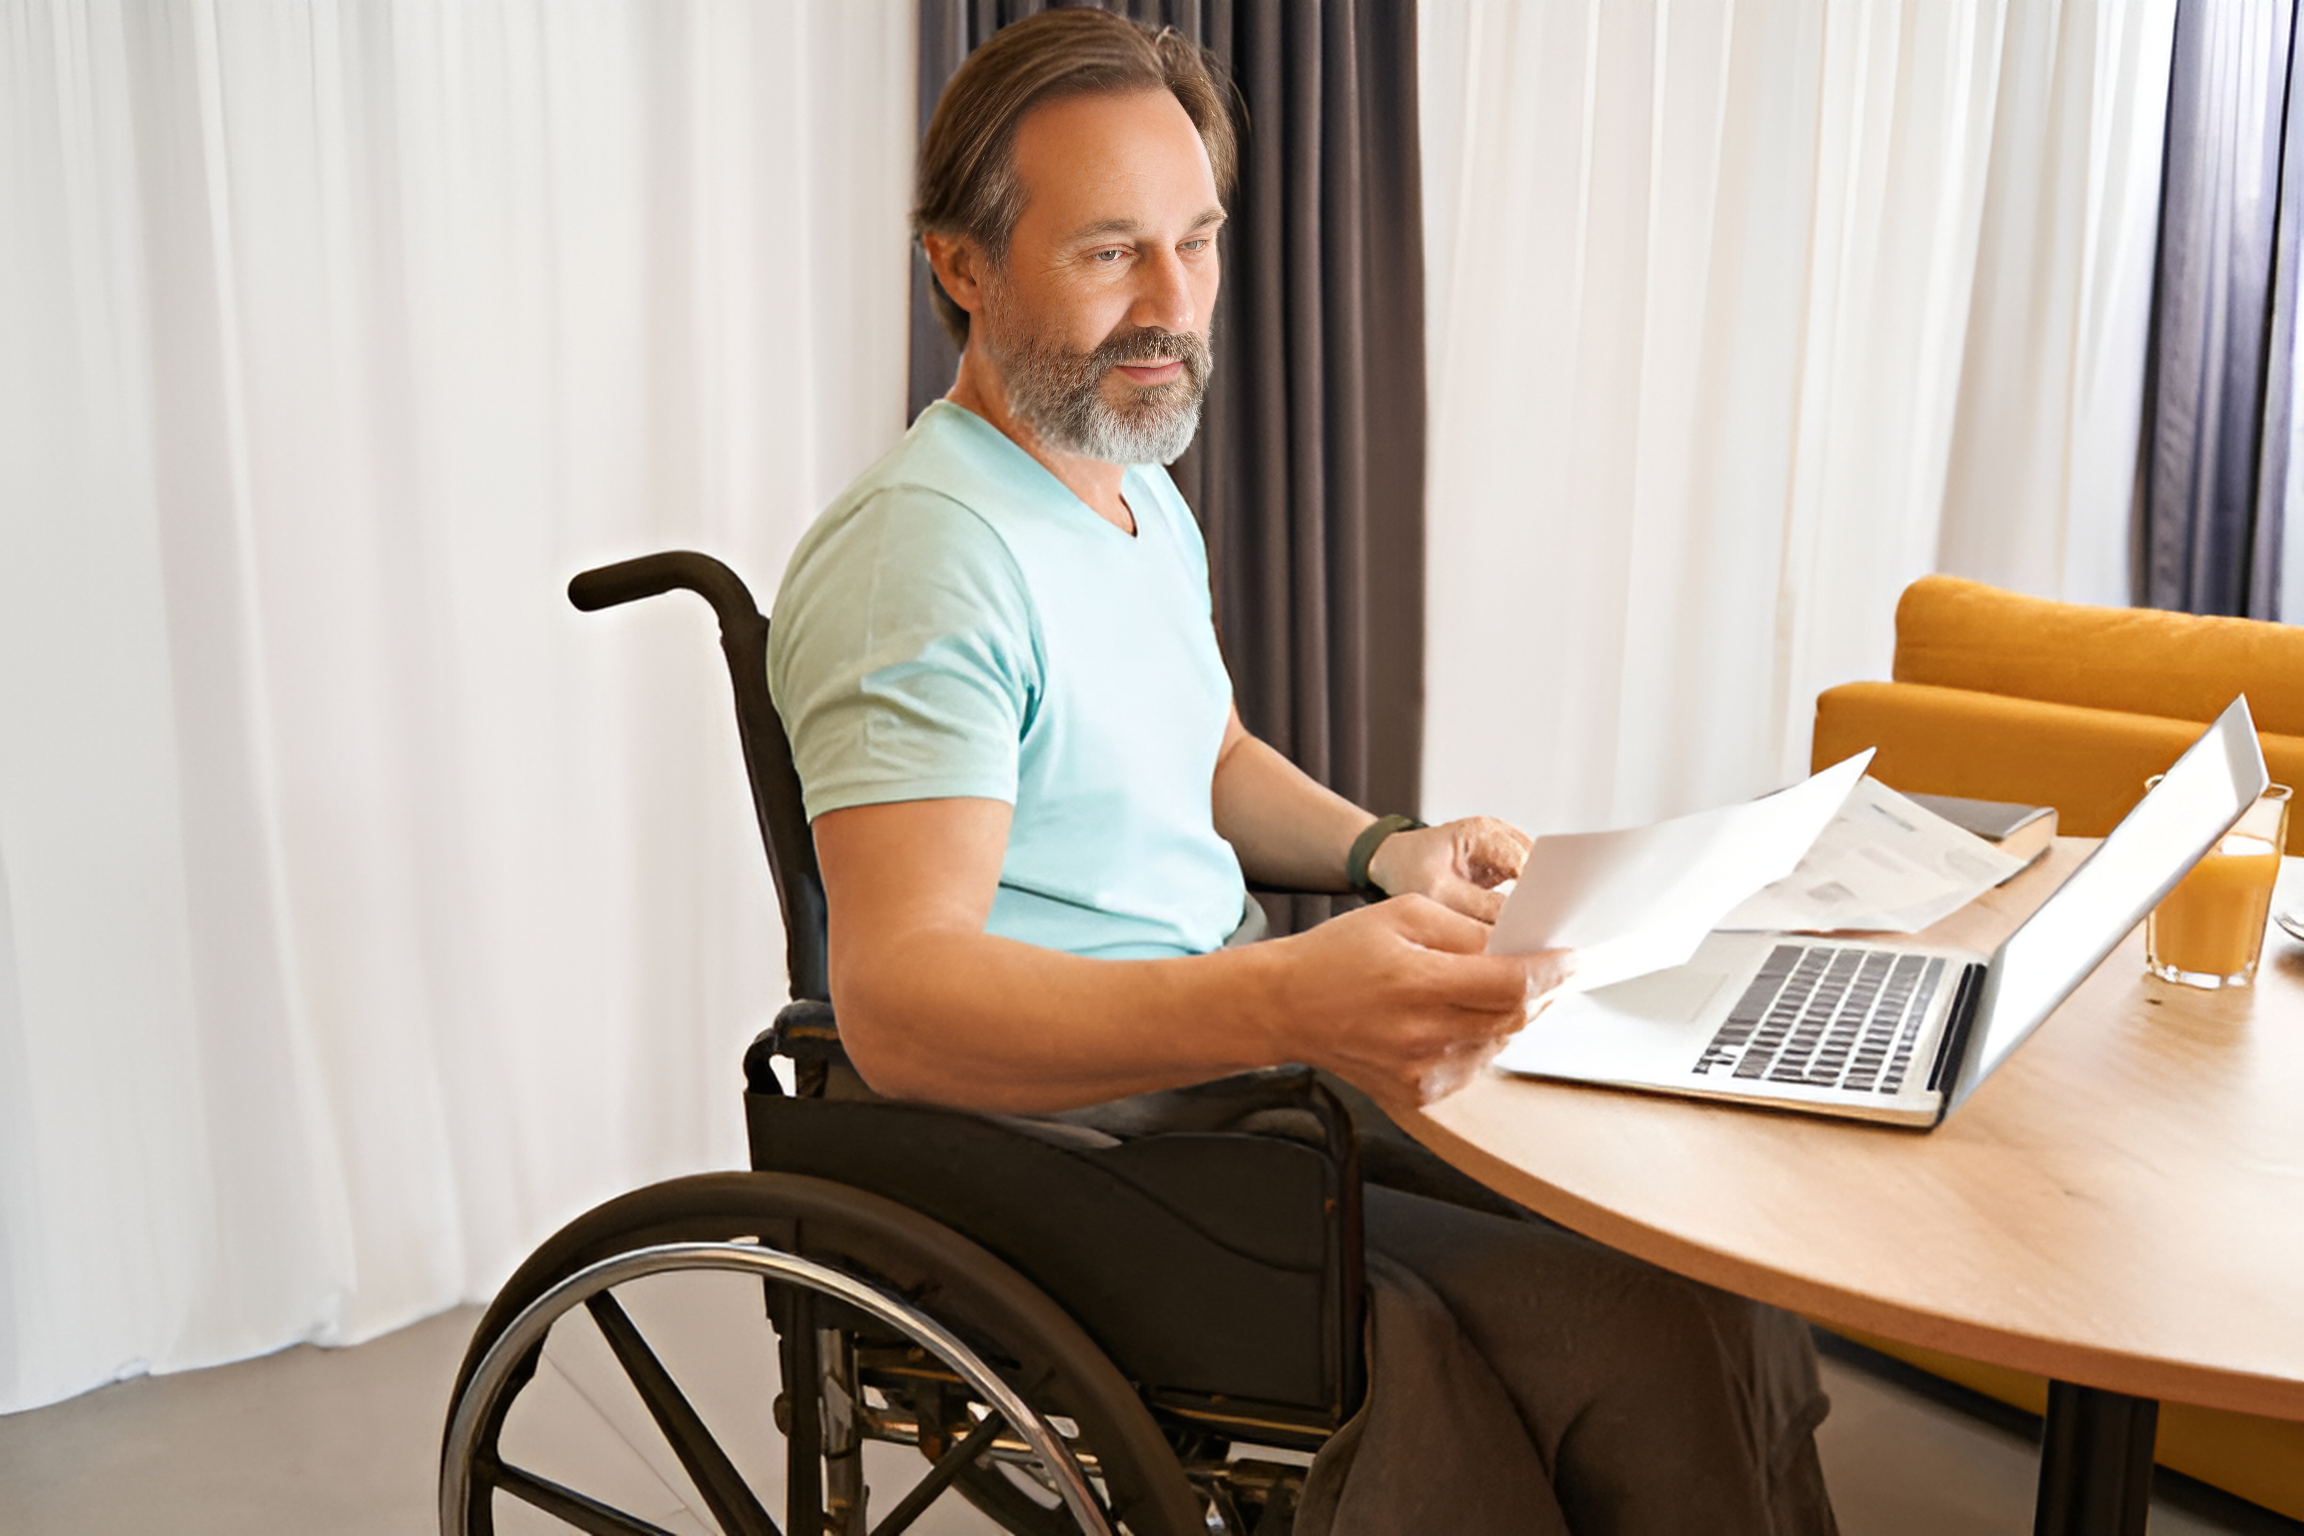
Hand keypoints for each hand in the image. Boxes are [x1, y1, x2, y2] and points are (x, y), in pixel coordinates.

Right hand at [1271, 894, 1571, 1108]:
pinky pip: (1474, 1066)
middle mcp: (1422, 1035)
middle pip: (1515, 1019)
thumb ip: (1465, 929)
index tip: (1573, 958)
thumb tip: (1517, 943)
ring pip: (1499, 1044)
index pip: (1512, 985)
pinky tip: (1464, 1019)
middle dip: (1543, 992)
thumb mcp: (1402, 914)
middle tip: (1553, 971)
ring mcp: (1420, 1072)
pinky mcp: (1417, 1094)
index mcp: (1417, 983)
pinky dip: (1483, 1041)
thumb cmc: (1337, 955)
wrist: (1285, 1007)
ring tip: (1503, 990)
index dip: (1552, 972)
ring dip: (1513, 1017)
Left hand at [1365, 816, 1530, 922]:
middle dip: (1537, 903)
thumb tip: (1518, 927)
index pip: (1526, 863)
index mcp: (1483, 832)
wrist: (1391, 860)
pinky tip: (1515, 930)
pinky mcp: (1502, 866)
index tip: (1540, 926)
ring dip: (1530, 908)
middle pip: (1537, 871)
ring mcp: (1504, 849)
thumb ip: (1480, 907)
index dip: (1538, 894)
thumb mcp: (1438, 891)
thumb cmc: (1406, 868)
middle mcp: (1500, 835)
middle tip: (1534, 937)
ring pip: (1535, 882)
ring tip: (1523, 936)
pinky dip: (1520, 909)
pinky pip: (1523, 889)